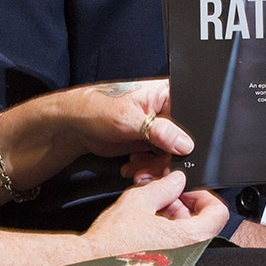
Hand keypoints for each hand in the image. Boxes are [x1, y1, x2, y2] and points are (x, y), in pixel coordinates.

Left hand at [57, 79, 194, 169]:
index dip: (187, 137)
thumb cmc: (97, 108)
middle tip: (155, 169)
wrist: (75, 126)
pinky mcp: (148, 143)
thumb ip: (160, 131)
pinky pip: (157, 160)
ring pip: (170, 154)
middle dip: (168, 158)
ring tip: (138, 171)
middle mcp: (164, 110)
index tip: (178, 154)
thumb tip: (185, 143)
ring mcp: (157, 128)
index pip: (190, 115)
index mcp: (165, 94)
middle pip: (182, 139)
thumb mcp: (130, 119)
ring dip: (156, 167)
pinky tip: (134, 168)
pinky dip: (148, 168)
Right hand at [85, 169, 227, 252]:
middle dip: (180, 203)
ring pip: (185, 231)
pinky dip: (163, 230)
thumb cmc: (111, 242)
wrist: (89, 265)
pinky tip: (142, 223)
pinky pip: (173, 244)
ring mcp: (176, 264)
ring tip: (146, 208)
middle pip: (200, 220)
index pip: (218, 213)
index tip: (187, 189)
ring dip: (169, 215)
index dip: (204, 195)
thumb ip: (164, 186)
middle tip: (160, 194)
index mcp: (187, 237)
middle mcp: (187, 254)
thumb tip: (177, 179)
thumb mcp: (139, 200)